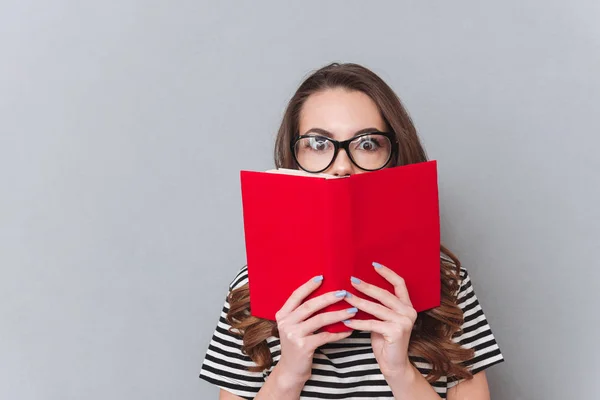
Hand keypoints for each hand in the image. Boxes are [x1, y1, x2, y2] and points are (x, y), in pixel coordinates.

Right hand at [274, 276, 354, 385]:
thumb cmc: (296, 345)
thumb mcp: (293, 327)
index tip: (322, 276)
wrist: (290, 371)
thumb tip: (325, 295)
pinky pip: (325, 336)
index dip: (308, 286)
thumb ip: (302, 314)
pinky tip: (350, 330)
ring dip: (338, 314)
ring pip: (319, 320)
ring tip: (352, 310)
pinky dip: (339, 333)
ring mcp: (293, 335)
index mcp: (282, 315)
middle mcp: (285, 323)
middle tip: (343, 292)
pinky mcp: (303, 347)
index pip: (296, 296)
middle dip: (328, 298)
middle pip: (309, 306)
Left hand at [342, 262, 417, 379]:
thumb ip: (378, 306)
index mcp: (407, 306)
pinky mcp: (396, 331)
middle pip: (384, 294)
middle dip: (366, 286)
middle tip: (351, 280)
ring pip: (376, 308)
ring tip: (345, 297)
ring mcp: (404, 321)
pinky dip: (357, 322)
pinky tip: (346, 321)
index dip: (387, 273)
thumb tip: (357, 289)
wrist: (394, 365)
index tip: (373, 264)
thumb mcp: (383, 320)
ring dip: (358, 302)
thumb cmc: (386, 341)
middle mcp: (408, 312)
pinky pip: (372, 323)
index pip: (400, 283)